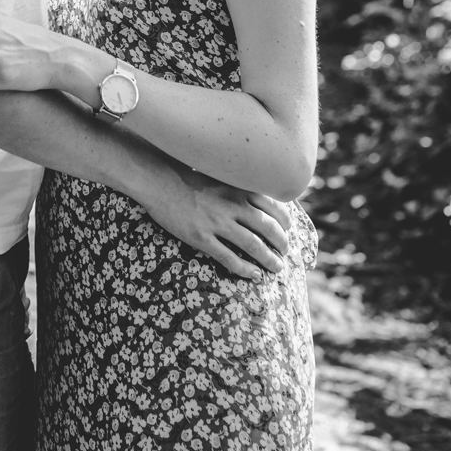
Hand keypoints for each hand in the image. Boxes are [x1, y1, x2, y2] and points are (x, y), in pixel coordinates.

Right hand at [145, 165, 290, 277]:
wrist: (161, 181)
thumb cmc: (191, 177)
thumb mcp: (222, 176)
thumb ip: (242, 186)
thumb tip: (261, 198)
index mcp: (240, 189)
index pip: (273, 207)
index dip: (285, 222)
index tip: (289, 230)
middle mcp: (233, 206)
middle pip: (268, 228)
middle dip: (281, 242)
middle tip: (286, 252)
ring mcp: (217, 223)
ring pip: (252, 245)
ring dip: (268, 258)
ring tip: (276, 267)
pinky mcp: (202, 238)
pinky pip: (228, 257)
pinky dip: (244, 268)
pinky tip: (253, 275)